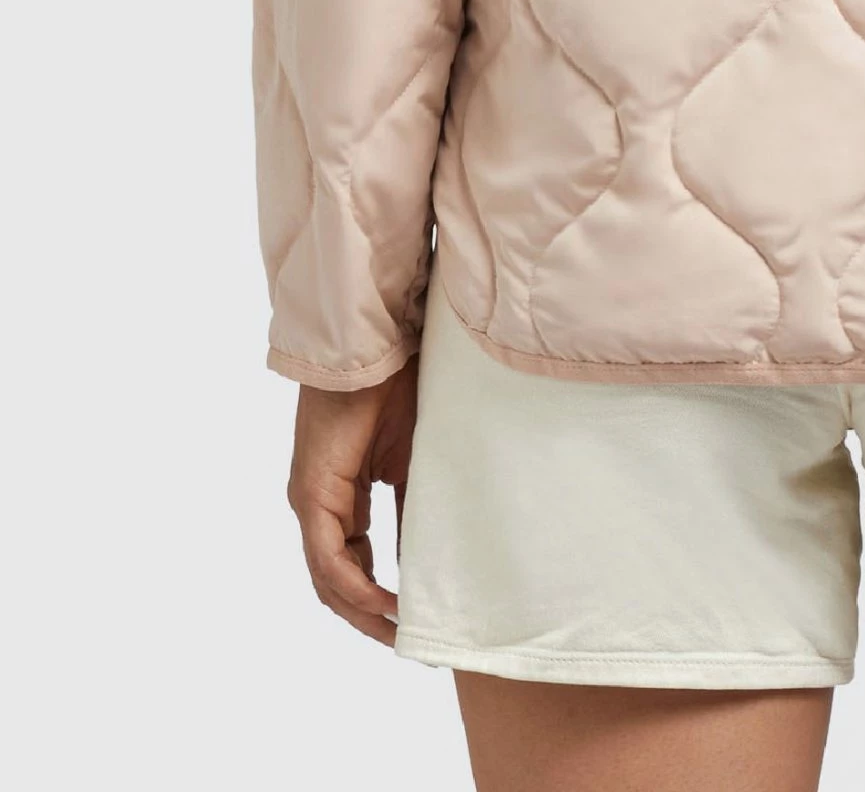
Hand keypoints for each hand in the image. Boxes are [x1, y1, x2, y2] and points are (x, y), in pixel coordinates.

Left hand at [286, 356, 418, 645]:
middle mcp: (318, 507)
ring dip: (363, 612)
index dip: (380, 600)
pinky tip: (385, 603)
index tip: (417, 621)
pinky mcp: (313, 495)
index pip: (353, 565)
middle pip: (336, 583)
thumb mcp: (414, 462)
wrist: (375, 347)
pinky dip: (356, 587)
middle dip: (370, 618)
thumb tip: (428, 559)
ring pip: (329, 579)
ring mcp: (311, 503)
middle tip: (410, 642)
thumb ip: (413, 511)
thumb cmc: (395, 389)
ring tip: (401, 633)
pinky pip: (329, 558)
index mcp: (339, 499)